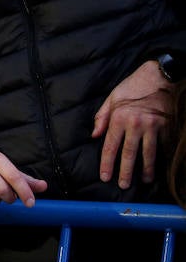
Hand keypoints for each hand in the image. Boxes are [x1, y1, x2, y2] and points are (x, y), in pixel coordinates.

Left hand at [92, 60, 174, 188]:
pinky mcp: (167, 126)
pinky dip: (161, 157)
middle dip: (125, 172)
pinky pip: (163, 145)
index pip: (110, 146)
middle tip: (123, 185)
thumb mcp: (112, 98)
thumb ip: (102, 117)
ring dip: (146, 169)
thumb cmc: (134, 86)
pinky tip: (159, 166)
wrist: (159, 76)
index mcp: (118, 118)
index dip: (107, 163)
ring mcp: (153, 127)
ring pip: (148, 153)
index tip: (105, 176)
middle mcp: (135, 125)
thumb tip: (94, 135)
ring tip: (143, 181)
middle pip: (129, 154)